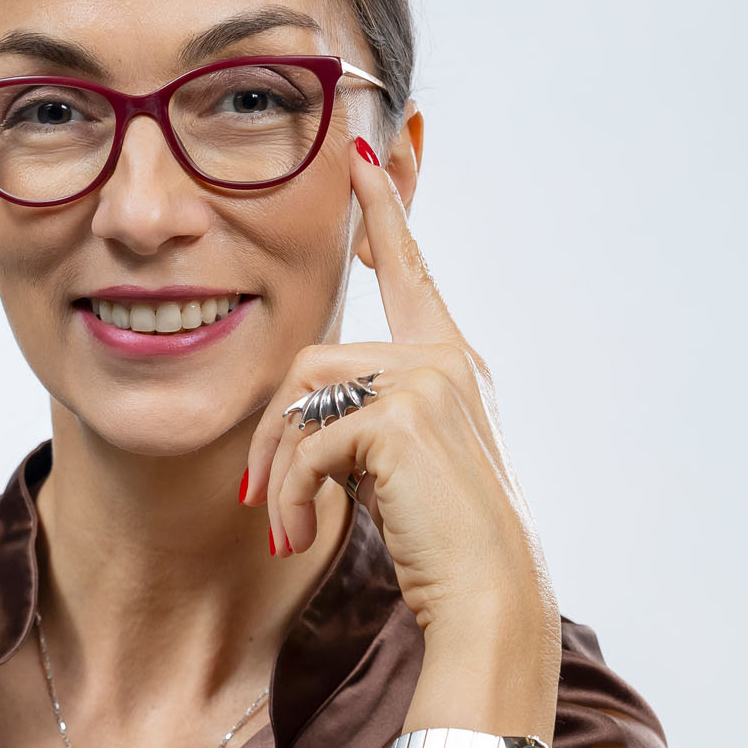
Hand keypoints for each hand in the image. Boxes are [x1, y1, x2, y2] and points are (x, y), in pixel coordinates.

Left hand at [242, 141, 560, 740]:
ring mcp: (426, 382)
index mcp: (451, 361)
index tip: (361, 153)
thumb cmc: (444, 546)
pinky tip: (299, 535)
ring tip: (280, 527)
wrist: (488, 595)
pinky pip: (305, 443)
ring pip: (299, 397)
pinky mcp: (399, 418)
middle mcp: (444, 358)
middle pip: (311, 360)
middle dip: (270, 436)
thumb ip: (364, 421)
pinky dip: (289, 495)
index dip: (384, 209)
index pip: (409, 269)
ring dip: (273, 469)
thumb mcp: (400, 468)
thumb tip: (299, 417)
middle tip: (258, 501)